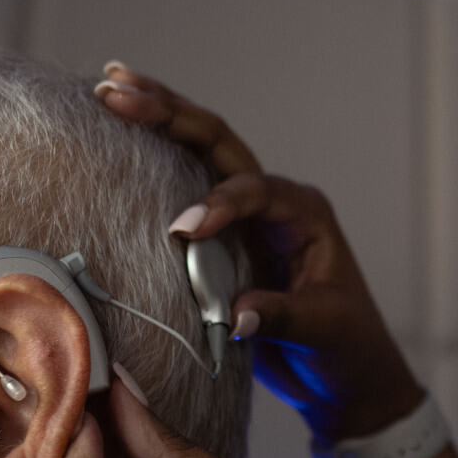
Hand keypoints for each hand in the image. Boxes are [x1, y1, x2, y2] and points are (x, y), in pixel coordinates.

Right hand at [94, 64, 421, 440]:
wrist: (348, 373)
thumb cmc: (344, 348)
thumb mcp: (320, 332)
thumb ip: (278, 317)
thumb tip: (234, 316)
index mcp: (305, 213)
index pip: (255, 191)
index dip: (218, 204)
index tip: (180, 231)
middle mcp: (276, 200)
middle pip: (219, 143)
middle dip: (169, 115)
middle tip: (115, 90)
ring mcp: (249, 211)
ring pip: (200, 150)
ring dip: (158, 116)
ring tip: (109, 84)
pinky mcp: (225, 230)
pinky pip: (186, 180)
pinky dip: (152, 152)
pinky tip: (119, 129)